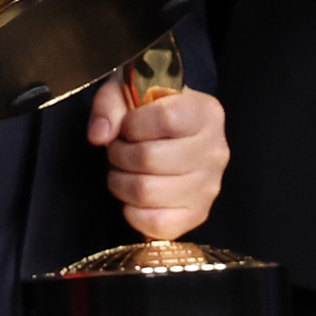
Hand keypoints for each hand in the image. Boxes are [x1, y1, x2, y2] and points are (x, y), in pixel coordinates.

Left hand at [91, 75, 226, 241]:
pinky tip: (133, 196)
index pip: (166, 119)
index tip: (127, 125)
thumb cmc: (150, 110)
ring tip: (124, 170)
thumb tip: (99, 136)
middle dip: (119, 154)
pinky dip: (133, 212)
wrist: (173, 132)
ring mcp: (209, 187)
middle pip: (150, 159)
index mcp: (205, 113)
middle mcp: (216, 151)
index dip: (134, 124)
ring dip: (120, 181)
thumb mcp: (127, 91)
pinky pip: (157, 224)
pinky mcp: (197, 215)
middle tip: (118, 149)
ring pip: (146, 192)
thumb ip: (110, 105)